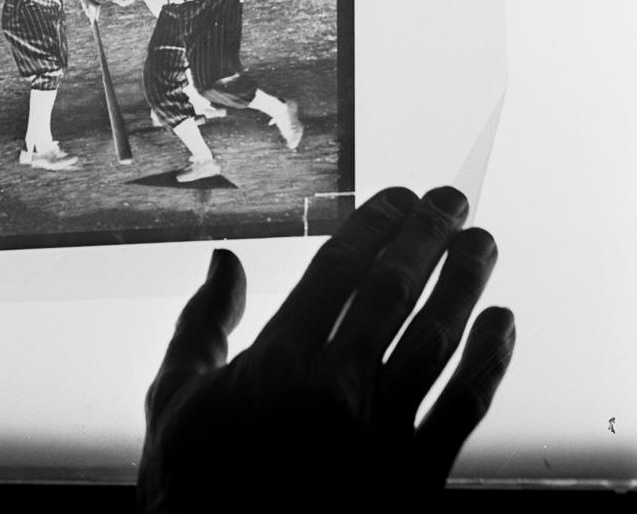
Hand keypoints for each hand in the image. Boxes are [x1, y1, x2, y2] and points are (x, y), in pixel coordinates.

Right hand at [138, 187, 514, 504]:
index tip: (398, 197)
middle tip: (450, 201)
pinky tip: (501, 324)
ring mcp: (378, 435)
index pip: (340, 269)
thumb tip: (225, 261)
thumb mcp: (176, 390)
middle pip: (394, 291)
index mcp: (277, 359)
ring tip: (481, 245)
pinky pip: (462, 409)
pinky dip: (489, 362)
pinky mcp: (412, 480)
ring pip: (436, 340)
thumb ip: (204, 319)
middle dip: (427, 237)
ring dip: (464, 284)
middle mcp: (334, 388)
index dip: (375, 225)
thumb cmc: (193, 479)